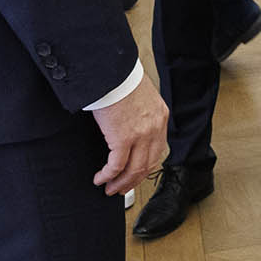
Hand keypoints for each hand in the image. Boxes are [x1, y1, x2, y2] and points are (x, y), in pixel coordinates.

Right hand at [90, 73, 170, 196]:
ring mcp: (141, 135)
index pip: (157, 150)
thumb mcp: (141, 96)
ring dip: (121, 183)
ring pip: (134, 170)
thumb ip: (142, 114)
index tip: (134, 175)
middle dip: (133, 180)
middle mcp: (155, 128)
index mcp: (160, 117)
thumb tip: (130, 126)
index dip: (145, 166)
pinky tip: (100, 178)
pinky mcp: (123, 138)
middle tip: (121, 189)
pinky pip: (116, 165)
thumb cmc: (121, 80)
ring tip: (109, 189)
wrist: (112, 72)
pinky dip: (107, 175)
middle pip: (147, 164)